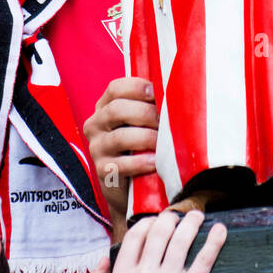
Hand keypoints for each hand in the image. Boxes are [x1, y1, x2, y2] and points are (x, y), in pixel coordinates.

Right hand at [83, 77, 157, 239]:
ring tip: (164, 143)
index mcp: (105, 106)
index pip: (116, 88)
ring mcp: (96, 148)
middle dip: (146, 114)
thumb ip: (150, 106)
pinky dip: (141, 162)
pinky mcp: (103, 170)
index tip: (157, 92)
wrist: (129, 185)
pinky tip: (155, 162)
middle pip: (117, 110)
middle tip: (165, 122)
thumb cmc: (140, 146)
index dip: (138, 87)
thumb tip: (176, 92)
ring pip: (120, 137)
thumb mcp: (141, 123)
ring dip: (147, 138)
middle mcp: (96, 124)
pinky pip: (121, 164)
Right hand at [84, 209, 226, 272]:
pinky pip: (204, 258)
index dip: (147, 222)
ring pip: (181, 240)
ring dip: (191, 222)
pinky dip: (213, 240)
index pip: (136, 236)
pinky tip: (219, 229)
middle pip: (159, 233)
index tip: (157, 221)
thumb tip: (103, 259)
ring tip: (197, 216)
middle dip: (170, 218)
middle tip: (178, 216)